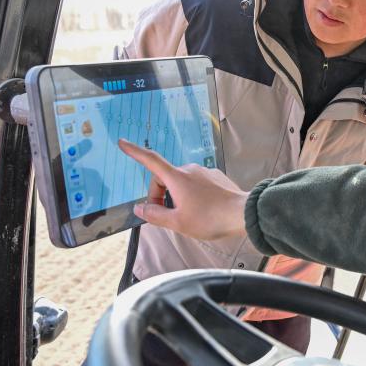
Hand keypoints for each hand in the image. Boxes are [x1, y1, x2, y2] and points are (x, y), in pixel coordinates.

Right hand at [118, 139, 248, 240]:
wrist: (243, 214)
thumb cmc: (210, 218)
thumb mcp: (177, 222)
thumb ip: (155, 215)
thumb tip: (139, 208)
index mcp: (177, 177)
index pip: (151, 160)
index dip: (135, 152)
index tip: (122, 143)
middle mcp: (190, 169)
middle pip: (165, 178)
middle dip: (159, 195)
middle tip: (166, 216)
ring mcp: (205, 172)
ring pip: (181, 182)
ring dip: (176, 196)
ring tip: (186, 216)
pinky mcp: (216, 177)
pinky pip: (196, 184)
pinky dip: (191, 195)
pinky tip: (201, 210)